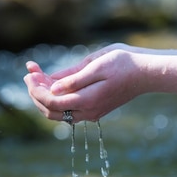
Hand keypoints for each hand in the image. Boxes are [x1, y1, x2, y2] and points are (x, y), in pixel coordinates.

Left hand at [23, 44, 143, 121]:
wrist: (147, 73)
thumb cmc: (124, 63)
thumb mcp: (97, 65)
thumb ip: (74, 79)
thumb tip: (53, 88)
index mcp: (87, 100)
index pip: (51, 101)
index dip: (36, 89)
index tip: (29, 72)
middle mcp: (88, 111)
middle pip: (51, 111)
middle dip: (36, 93)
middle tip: (29, 74)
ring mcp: (92, 112)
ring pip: (59, 113)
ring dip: (44, 96)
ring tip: (37, 77)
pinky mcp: (95, 108)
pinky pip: (69, 109)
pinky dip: (57, 98)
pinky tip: (53, 82)